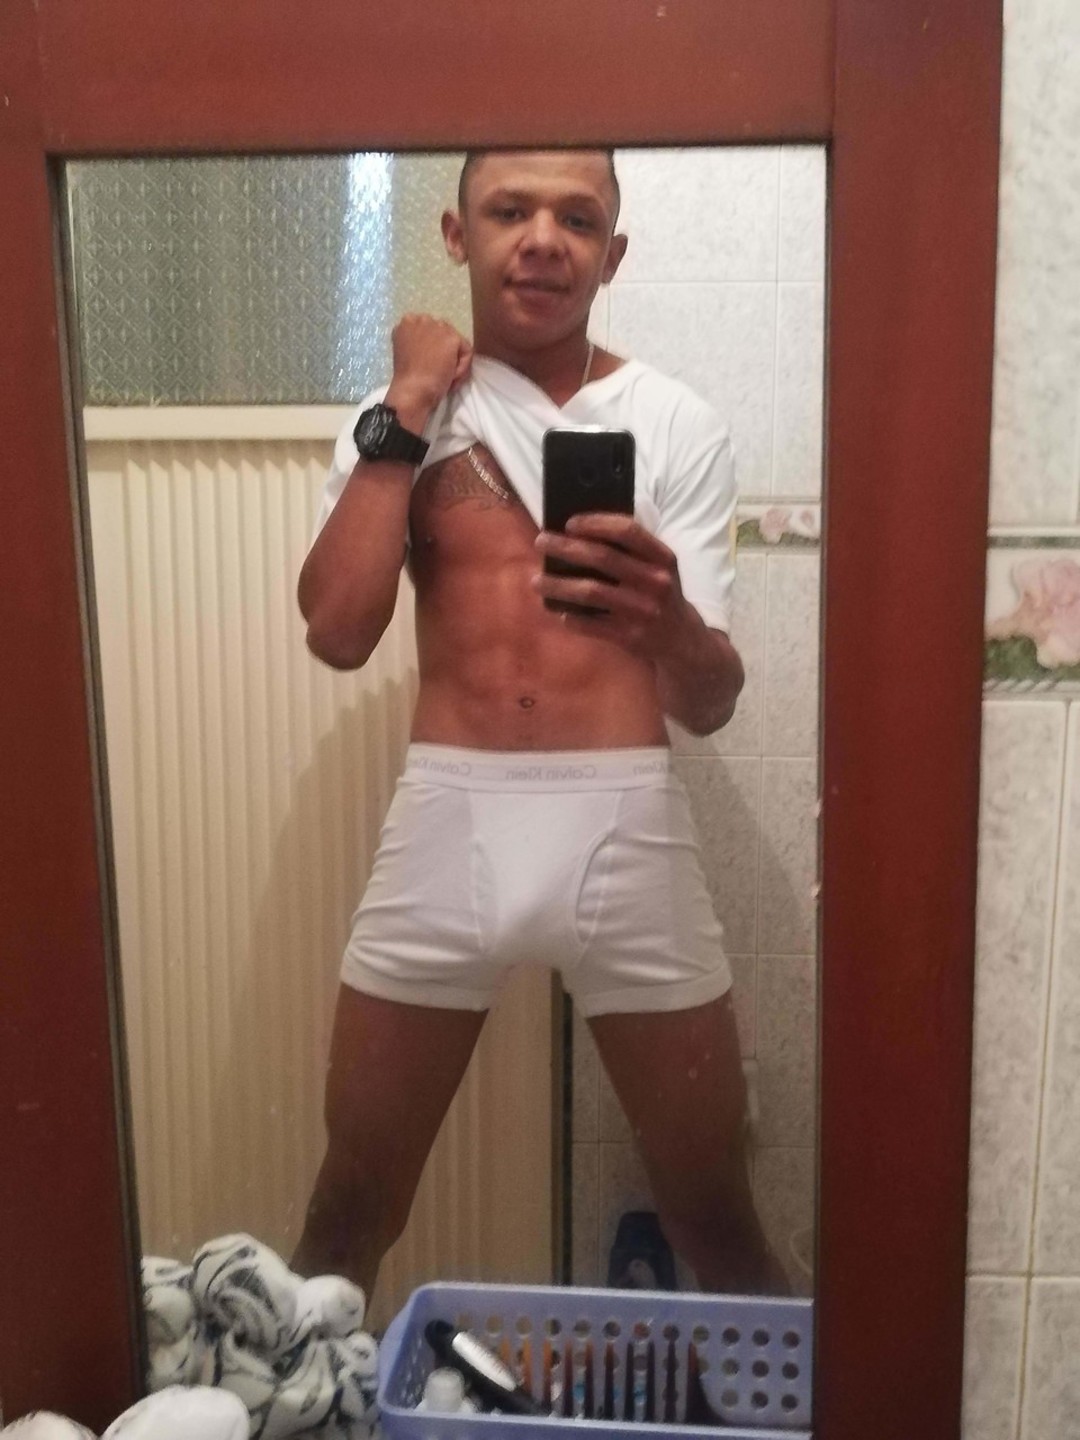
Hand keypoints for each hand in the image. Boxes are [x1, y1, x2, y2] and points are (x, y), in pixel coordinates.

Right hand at [390, 314, 472, 407]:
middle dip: (444, 352)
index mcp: (407, 322)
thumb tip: (435, 345)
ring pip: (457, 342)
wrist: (412, 390)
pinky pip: (467, 352)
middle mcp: (421, 319)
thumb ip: (418, 342)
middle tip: (438, 372)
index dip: (432, 349)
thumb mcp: (407, 352)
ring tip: (445, 376)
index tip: (428, 365)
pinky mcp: (451, 338)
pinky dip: (462, 368)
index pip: (430, 330)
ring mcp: (437, 326)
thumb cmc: (407, 378)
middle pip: (444, 333)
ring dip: (454, 360)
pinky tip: (450, 378)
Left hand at [533, 513, 690, 658]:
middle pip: (603, 558)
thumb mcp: (659, 568)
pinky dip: (572, 617)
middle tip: (541, 542)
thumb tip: (581, 533)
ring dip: (559, 585)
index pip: (628, 531)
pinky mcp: (630, 636)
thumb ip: (632, 551)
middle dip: (566, 547)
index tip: (570, 522)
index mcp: (662, 558)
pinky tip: (558, 611)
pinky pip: (592, 624)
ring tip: (536, 580)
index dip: (597, 523)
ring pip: (591, 592)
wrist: (682, 639)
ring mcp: (642, 610)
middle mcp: (655, 582)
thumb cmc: (661, 594)